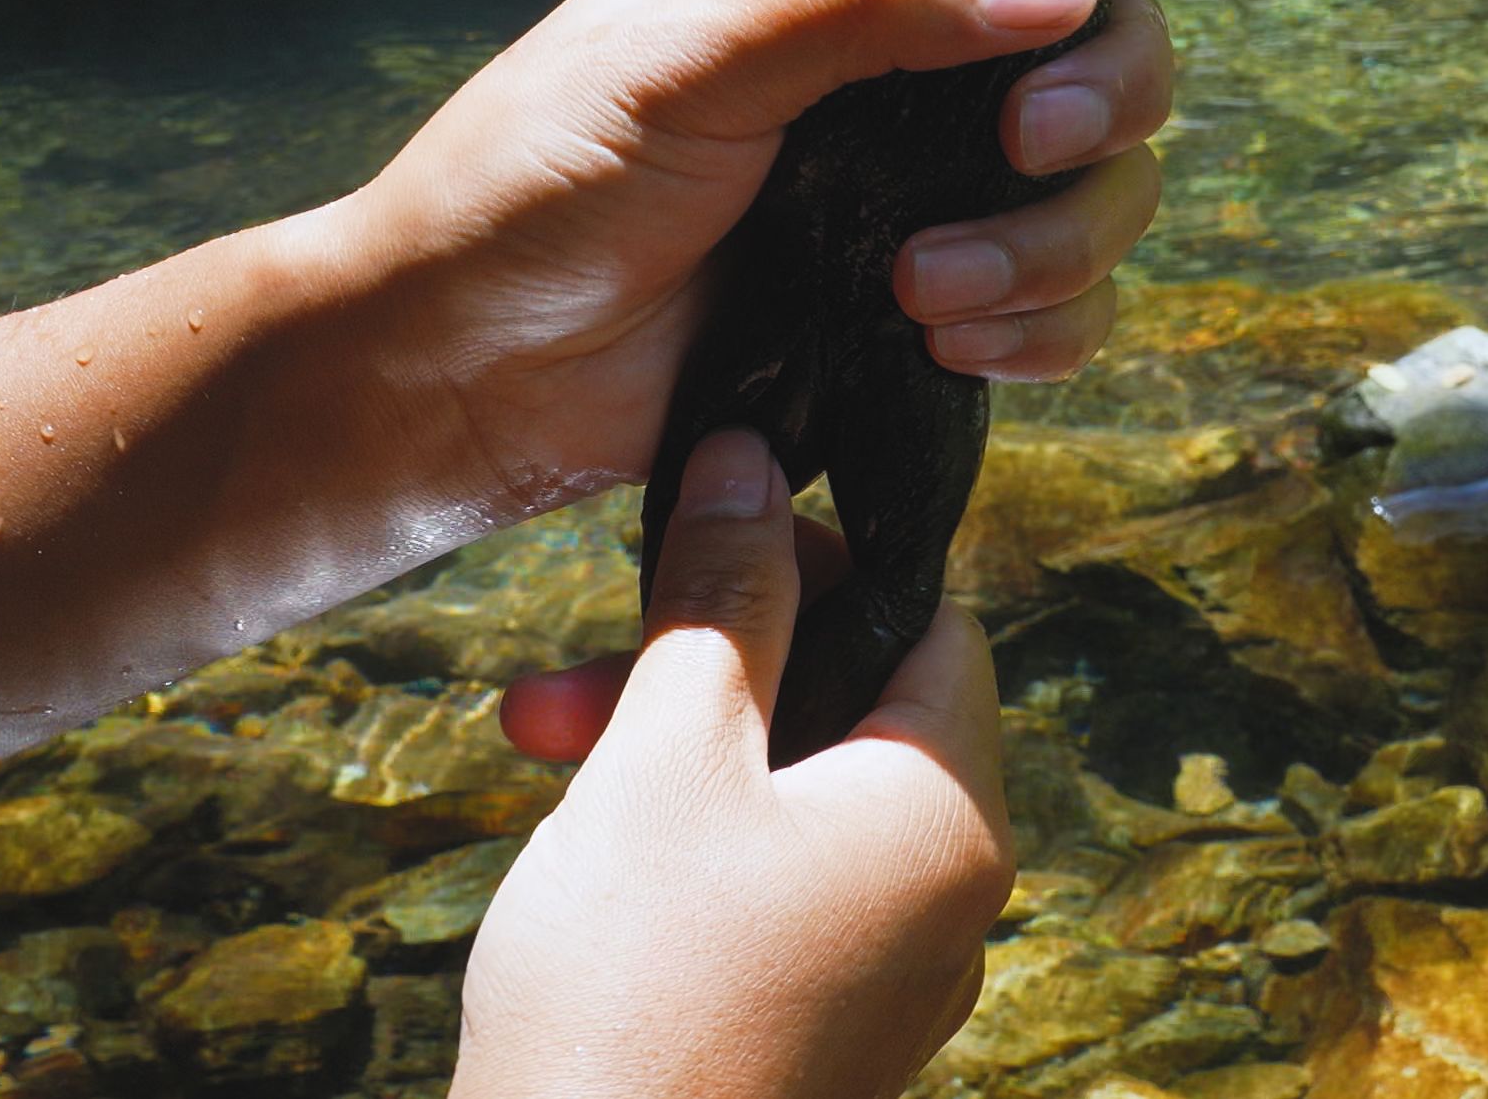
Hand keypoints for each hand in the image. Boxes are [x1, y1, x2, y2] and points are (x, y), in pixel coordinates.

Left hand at [348, 0, 1172, 514]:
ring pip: (1104, 187)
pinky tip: (946, 347)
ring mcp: (924, 185)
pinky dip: (1041, 331)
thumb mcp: (688, 55)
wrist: (464, 371)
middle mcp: (906, 60)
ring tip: (920, 292)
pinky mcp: (927, 308)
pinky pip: (1065, 311)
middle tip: (1026, 141)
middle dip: (1103, 92)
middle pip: (1108, 38)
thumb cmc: (537, 180)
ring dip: (1053, 243)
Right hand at [451, 431, 1012, 1098]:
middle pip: (852, 706)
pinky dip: (689, 834)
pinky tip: (583, 833)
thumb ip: (722, 597)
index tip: (714, 533)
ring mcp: (885, 977)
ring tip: (540, 740)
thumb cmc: (632, 986)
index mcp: (948, 817)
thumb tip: (751, 459)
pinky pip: (776, 884)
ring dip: (674, 741)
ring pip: (797, 794)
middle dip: (710, 660)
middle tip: (579, 664)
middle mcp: (947, 900)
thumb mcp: (666, 752)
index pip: (935, 620)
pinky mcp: (817, 1029)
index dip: (825, 555)